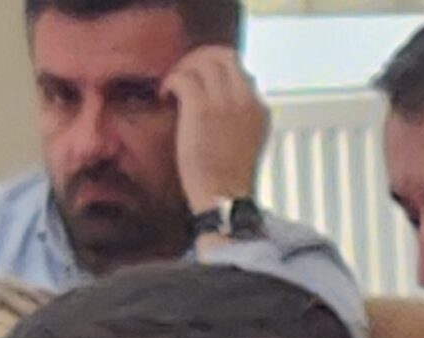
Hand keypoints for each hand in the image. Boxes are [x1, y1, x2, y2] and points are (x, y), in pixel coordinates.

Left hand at [164, 48, 270, 211]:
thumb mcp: (246, 139)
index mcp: (259, 108)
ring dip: (182, 68)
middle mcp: (246, 99)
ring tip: (173, 86)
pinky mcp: (201, 108)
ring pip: (202, 61)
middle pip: (222, 56)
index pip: (240, 68)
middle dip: (198, 59)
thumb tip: (214, 93)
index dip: (215, 67)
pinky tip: (163, 97)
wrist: (223, 196)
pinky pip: (182, 77)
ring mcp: (224, 102)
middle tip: (183, 74)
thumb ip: (238, 113)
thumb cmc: (229, 175)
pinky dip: (170, 82)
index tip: (199, 78)